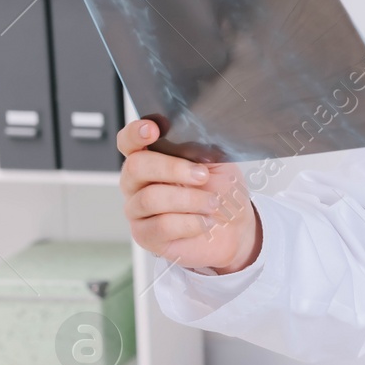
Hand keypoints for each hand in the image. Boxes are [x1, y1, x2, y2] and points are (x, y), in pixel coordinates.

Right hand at [116, 119, 260, 272]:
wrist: (235, 227)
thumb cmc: (221, 191)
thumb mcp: (218, 163)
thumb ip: (199, 149)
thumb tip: (189, 138)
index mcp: (151, 157)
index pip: (129, 141)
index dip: (135, 133)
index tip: (152, 130)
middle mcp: (137, 182)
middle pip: (136, 166)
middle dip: (172, 168)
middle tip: (202, 176)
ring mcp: (138, 209)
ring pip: (151, 198)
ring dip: (189, 200)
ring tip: (212, 203)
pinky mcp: (145, 235)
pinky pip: (161, 226)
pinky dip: (190, 223)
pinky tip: (206, 222)